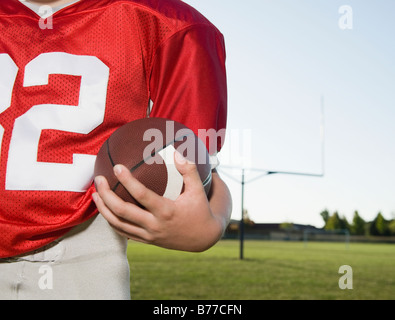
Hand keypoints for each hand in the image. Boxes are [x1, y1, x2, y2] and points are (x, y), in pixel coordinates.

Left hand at [92, 152, 229, 251]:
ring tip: (95, 194)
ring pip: (118, 224)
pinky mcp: (147, 240)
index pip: (141, 195)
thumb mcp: (199, 190)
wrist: (203, 238)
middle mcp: (154, 225)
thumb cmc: (200, 210)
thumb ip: (189, 171)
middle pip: (122, 211)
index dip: (127, 181)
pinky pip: (124, 233)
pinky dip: (112, 222)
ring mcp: (149, 235)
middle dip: (106, 195)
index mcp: (166, 211)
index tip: (117, 167)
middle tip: (98, 179)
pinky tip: (106, 211)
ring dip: (104, 209)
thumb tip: (177, 152)